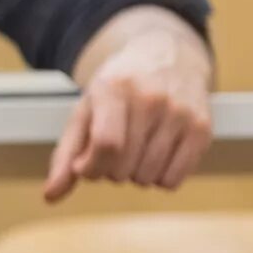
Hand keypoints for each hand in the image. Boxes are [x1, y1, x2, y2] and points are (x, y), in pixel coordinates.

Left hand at [46, 15, 215, 200]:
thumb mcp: (84, 112)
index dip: (91, 167)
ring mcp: (181, 113)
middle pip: (123, 166)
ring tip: (134, 150)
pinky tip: (155, 157)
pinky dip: (159, 179)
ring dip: (134, 175)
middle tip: (113, 151)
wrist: (165, 57)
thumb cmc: (117, 91)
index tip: (85, 166)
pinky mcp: (202, 128)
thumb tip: (50, 196)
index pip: (106, 144)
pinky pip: (173, 180)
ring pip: (148, 177)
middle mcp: (152, 99)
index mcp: (114, 90)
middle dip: (109, 170)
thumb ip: (65, 156)